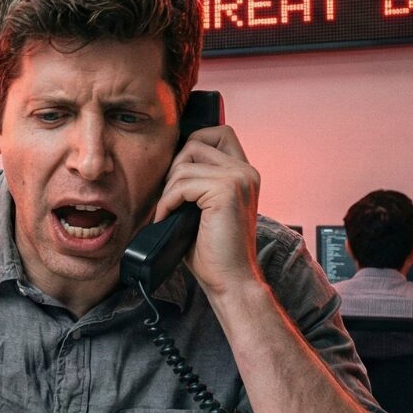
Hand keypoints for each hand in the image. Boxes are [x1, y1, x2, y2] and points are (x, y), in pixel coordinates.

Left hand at [149, 123, 262, 296]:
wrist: (230, 279)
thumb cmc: (213, 249)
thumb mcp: (205, 207)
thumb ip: (197, 181)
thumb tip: (167, 161)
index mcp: (244, 172)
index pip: (218, 133)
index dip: (192, 146)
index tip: (178, 177)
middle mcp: (246, 171)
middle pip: (196, 143)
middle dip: (175, 169)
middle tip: (171, 199)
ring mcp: (238, 178)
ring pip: (184, 165)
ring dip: (168, 191)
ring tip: (168, 213)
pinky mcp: (226, 191)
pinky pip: (181, 185)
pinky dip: (167, 203)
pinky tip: (167, 219)